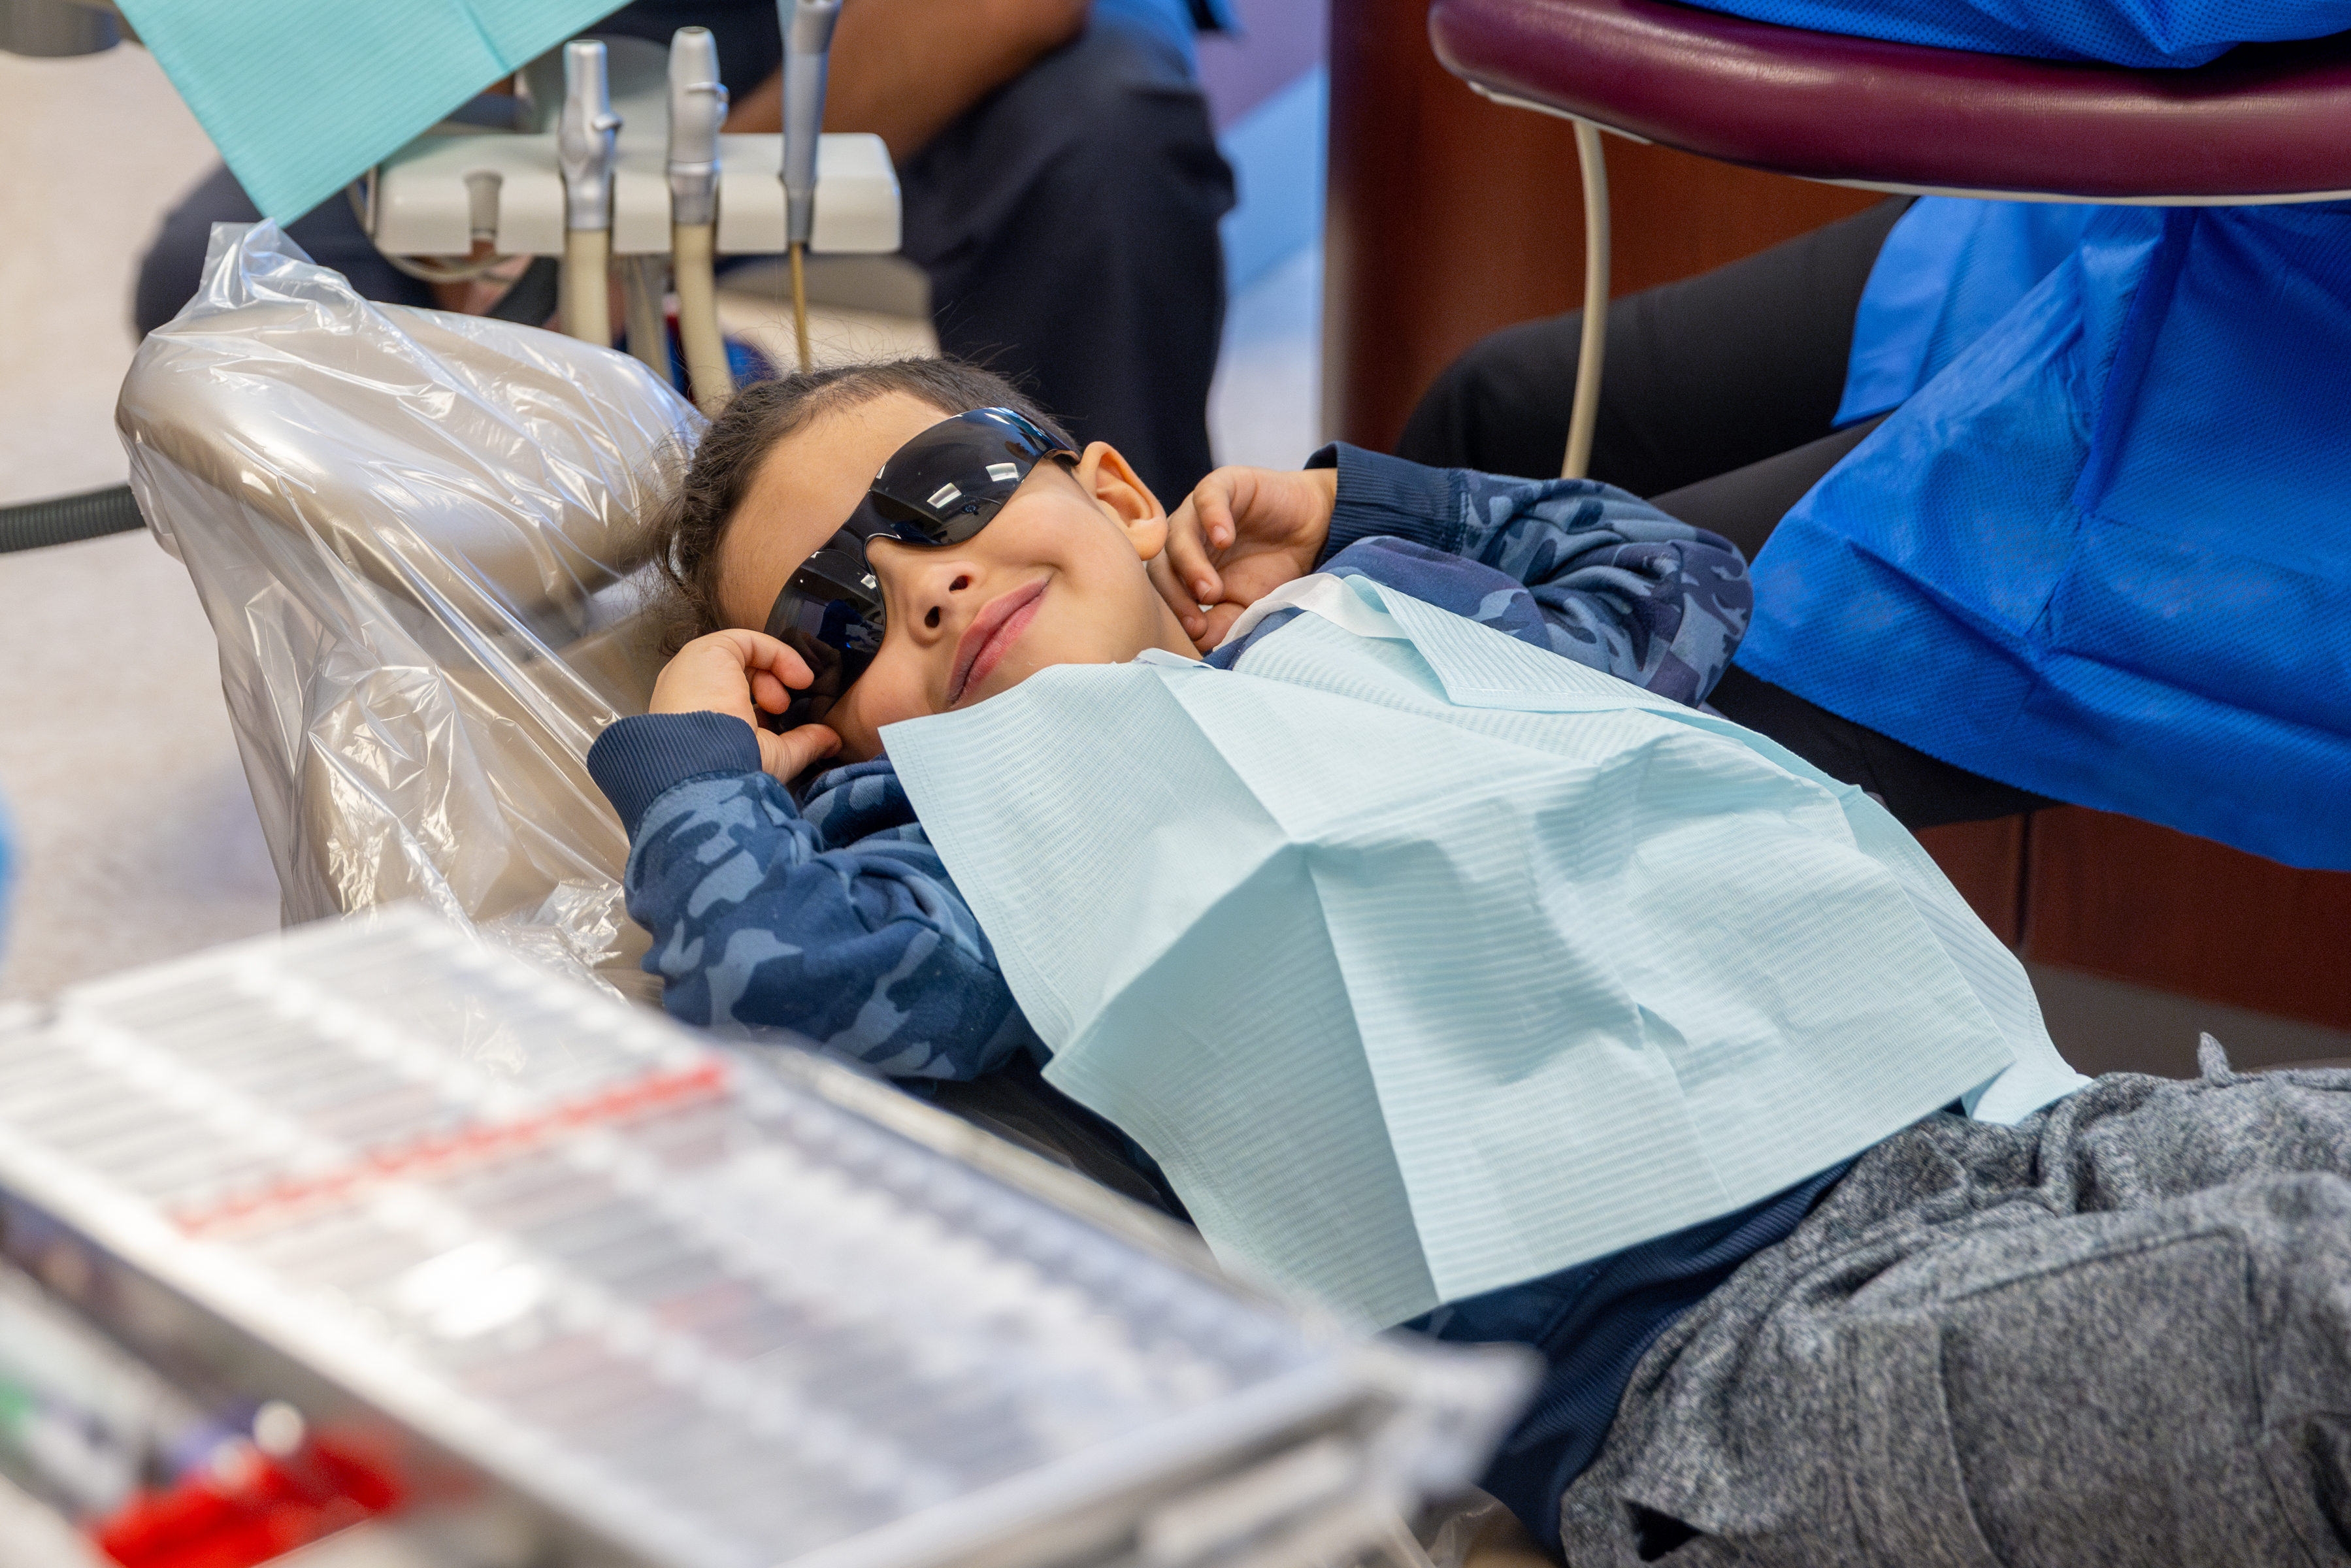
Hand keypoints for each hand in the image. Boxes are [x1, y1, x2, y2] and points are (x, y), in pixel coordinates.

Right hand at [650, 629, 841, 780]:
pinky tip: (798, 677)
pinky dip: (778, 654)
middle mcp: (692, 696)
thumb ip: (803, 743)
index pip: (734, 707)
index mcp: (698, 725)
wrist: (706, 759)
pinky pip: (748, 642)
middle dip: (772, 691)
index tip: (788, 720)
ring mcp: (695, 671)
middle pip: (739, 681)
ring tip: (786, 702)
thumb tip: (832, 741)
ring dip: (775, 675)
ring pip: (743, 661)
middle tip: (787, 711)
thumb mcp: (775, 758)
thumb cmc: (733, 767)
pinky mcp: (706, 651)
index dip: (766, 710)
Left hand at [1154, 466, 1338, 650]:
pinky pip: (1208, 496)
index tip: (1195, 633)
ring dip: (1191, 564)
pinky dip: (1212, 516)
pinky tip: (1224, 538)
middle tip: (1198, 619)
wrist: (1314, 532)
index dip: (1175, 611)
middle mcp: (1186, 538)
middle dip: (1177, 594)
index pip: (1164, 588)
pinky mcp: (1224, 484)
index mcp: (1184, 568)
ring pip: (1179, 532)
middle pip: (1163, 563)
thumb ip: (1223, 622)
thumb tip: (1200, 644)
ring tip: (1210, 590)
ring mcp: (1200, 511)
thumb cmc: (1275, 570)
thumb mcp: (1249, 605)